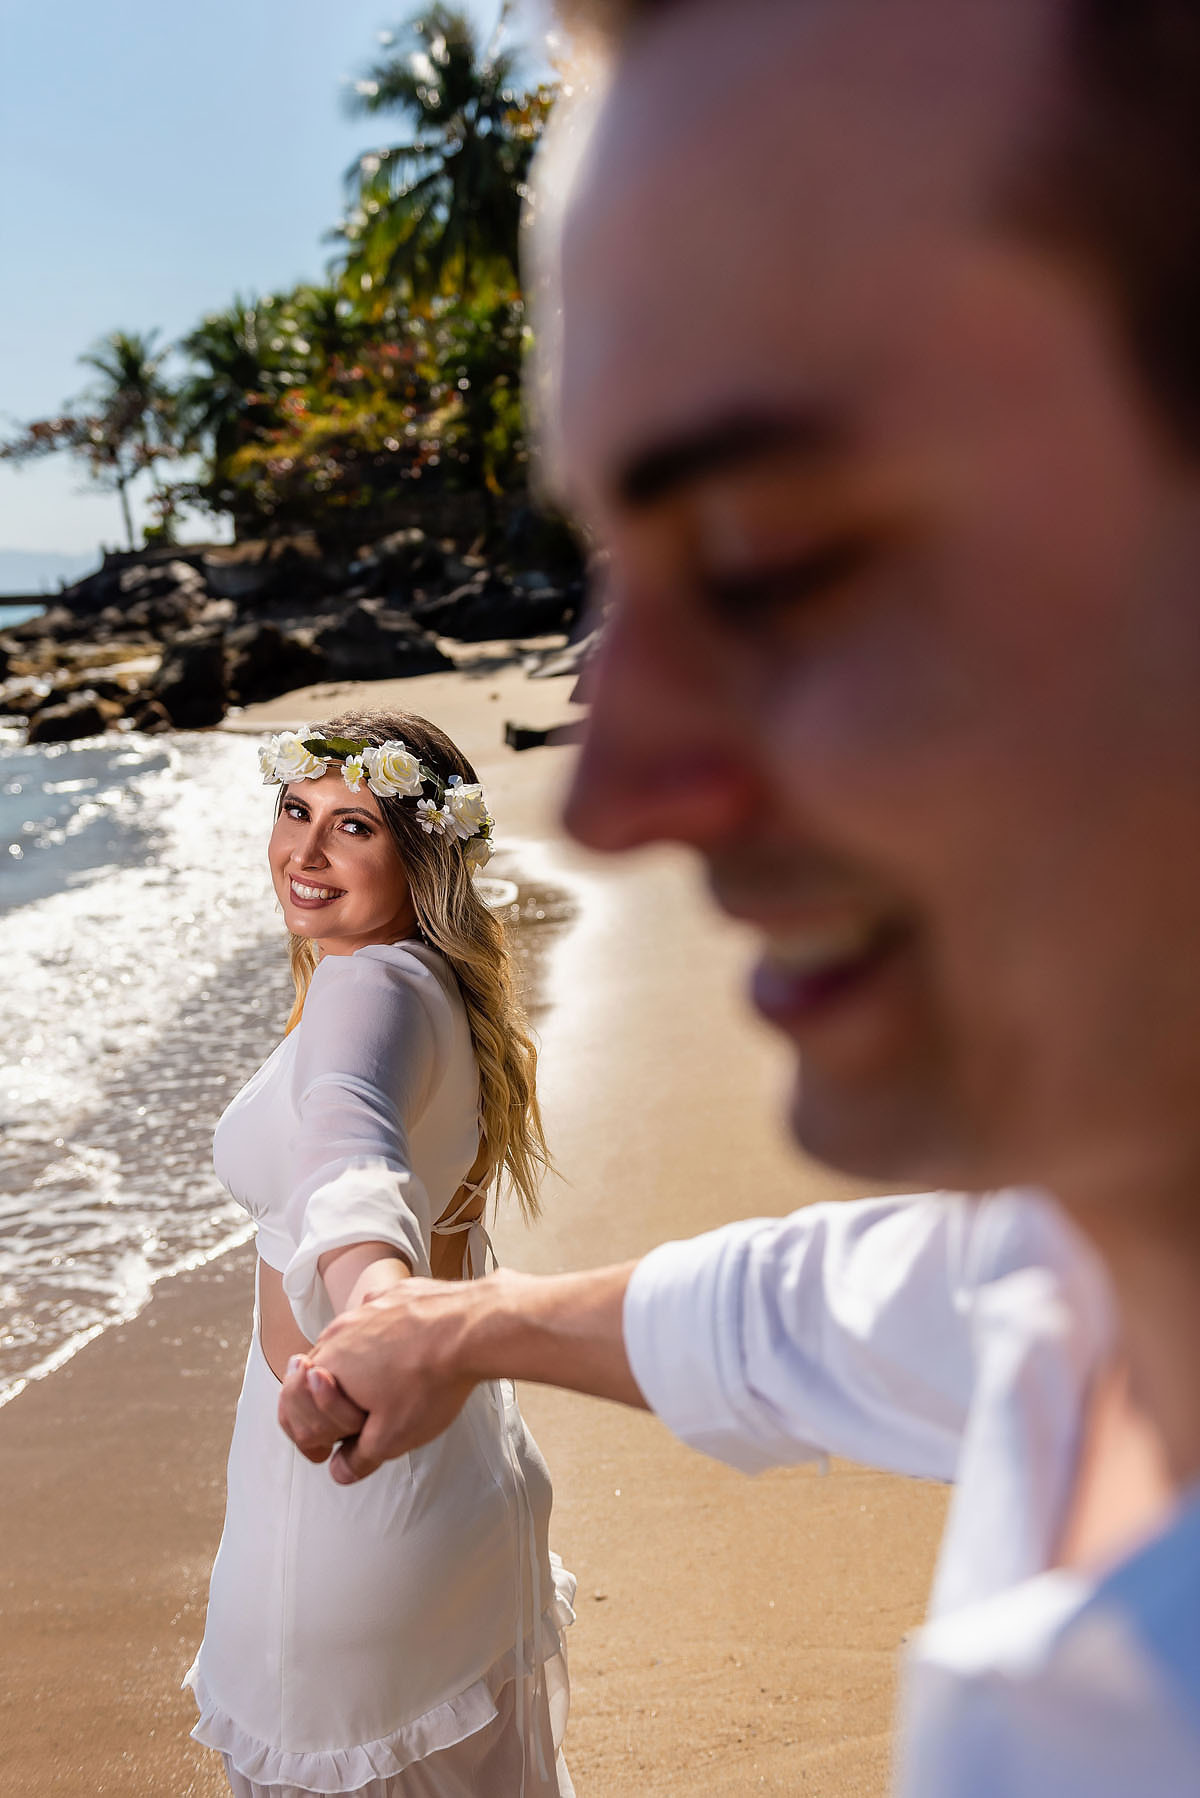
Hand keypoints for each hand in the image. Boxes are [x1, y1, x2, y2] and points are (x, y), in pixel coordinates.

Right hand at [282, 1277, 485, 1483]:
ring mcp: (364, 1310)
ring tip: (381, 1389)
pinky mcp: (391, 1296)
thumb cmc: (428, 1381)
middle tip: (349, 1424)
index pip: (292, 1408)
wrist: (470, 1327)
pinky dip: (381, 1341)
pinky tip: (404, 1354)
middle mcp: (338, 1333)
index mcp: (328, 1368)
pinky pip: (375, 1322)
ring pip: (345, 1345)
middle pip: (313, 1374)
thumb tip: (340, 1471)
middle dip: (325, 1405)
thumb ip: (358, 1458)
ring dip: (353, 1370)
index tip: (326, 1450)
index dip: (308, 1437)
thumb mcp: (392, 1437)